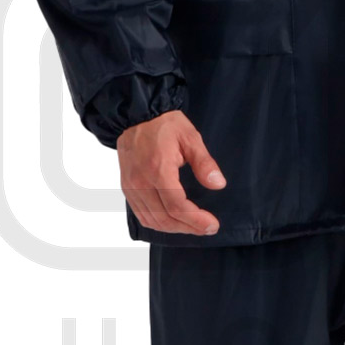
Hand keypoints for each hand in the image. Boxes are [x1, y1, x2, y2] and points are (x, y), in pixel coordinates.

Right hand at [116, 109, 225, 234]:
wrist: (136, 116)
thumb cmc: (163, 125)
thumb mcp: (190, 137)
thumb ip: (204, 162)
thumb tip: (218, 184)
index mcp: (158, 169)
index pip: (176, 206)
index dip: (196, 220)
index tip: (212, 224)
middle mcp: (141, 182)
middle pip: (164, 218)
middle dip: (188, 227)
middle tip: (207, 228)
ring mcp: (131, 187)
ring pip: (152, 220)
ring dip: (174, 228)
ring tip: (193, 227)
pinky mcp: (127, 188)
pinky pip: (141, 214)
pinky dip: (157, 223)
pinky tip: (172, 222)